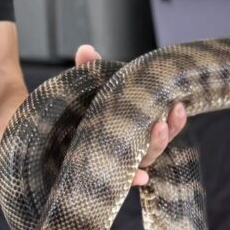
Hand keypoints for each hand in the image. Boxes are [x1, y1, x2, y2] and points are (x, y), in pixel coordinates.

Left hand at [75, 44, 186, 185]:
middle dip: (169, 131)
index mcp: (135, 127)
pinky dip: (135, 178)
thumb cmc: (78, 114)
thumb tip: (85, 49)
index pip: (163, 125)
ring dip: (156, 146)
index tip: (179, 105)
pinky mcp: (105, 176)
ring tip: (158, 129)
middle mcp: (131, 148)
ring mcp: (119, 163)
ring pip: (146, 160)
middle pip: (159, 144)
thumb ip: (89, 70)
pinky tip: (141, 177)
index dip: (175, 120)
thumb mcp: (86, 90)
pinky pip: (124, 180)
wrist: (51, 141)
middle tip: (171, 115)